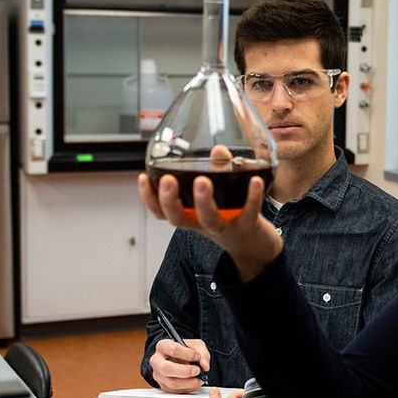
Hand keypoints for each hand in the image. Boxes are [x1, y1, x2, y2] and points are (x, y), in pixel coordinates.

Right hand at [137, 170, 281, 281]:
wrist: (255, 247)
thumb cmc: (230, 217)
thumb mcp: (218, 195)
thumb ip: (217, 169)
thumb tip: (217, 150)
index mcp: (190, 215)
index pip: (162, 211)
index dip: (149, 197)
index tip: (143, 177)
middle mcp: (202, 224)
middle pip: (178, 218)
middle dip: (169, 200)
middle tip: (167, 180)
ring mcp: (224, 227)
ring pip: (209, 219)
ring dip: (203, 201)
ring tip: (202, 180)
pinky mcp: (247, 227)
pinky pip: (248, 212)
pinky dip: (252, 197)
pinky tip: (255, 181)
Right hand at [150, 338, 210, 392]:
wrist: (180, 359)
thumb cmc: (186, 350)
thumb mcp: (196, 346)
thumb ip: (202, 353)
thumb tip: (204, 366)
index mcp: (163, 346)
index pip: (173, 349)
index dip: (187, 354)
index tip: (197, 357)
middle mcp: (156, 360)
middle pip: (167, 368)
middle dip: (185, 371)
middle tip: (197, 371)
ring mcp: (158, 375)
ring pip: (171, 382)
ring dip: (189, 383)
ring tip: (199, 379)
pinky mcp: (163, 386)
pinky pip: (175, 391)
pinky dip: (187, 389)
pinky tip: (194, 383)